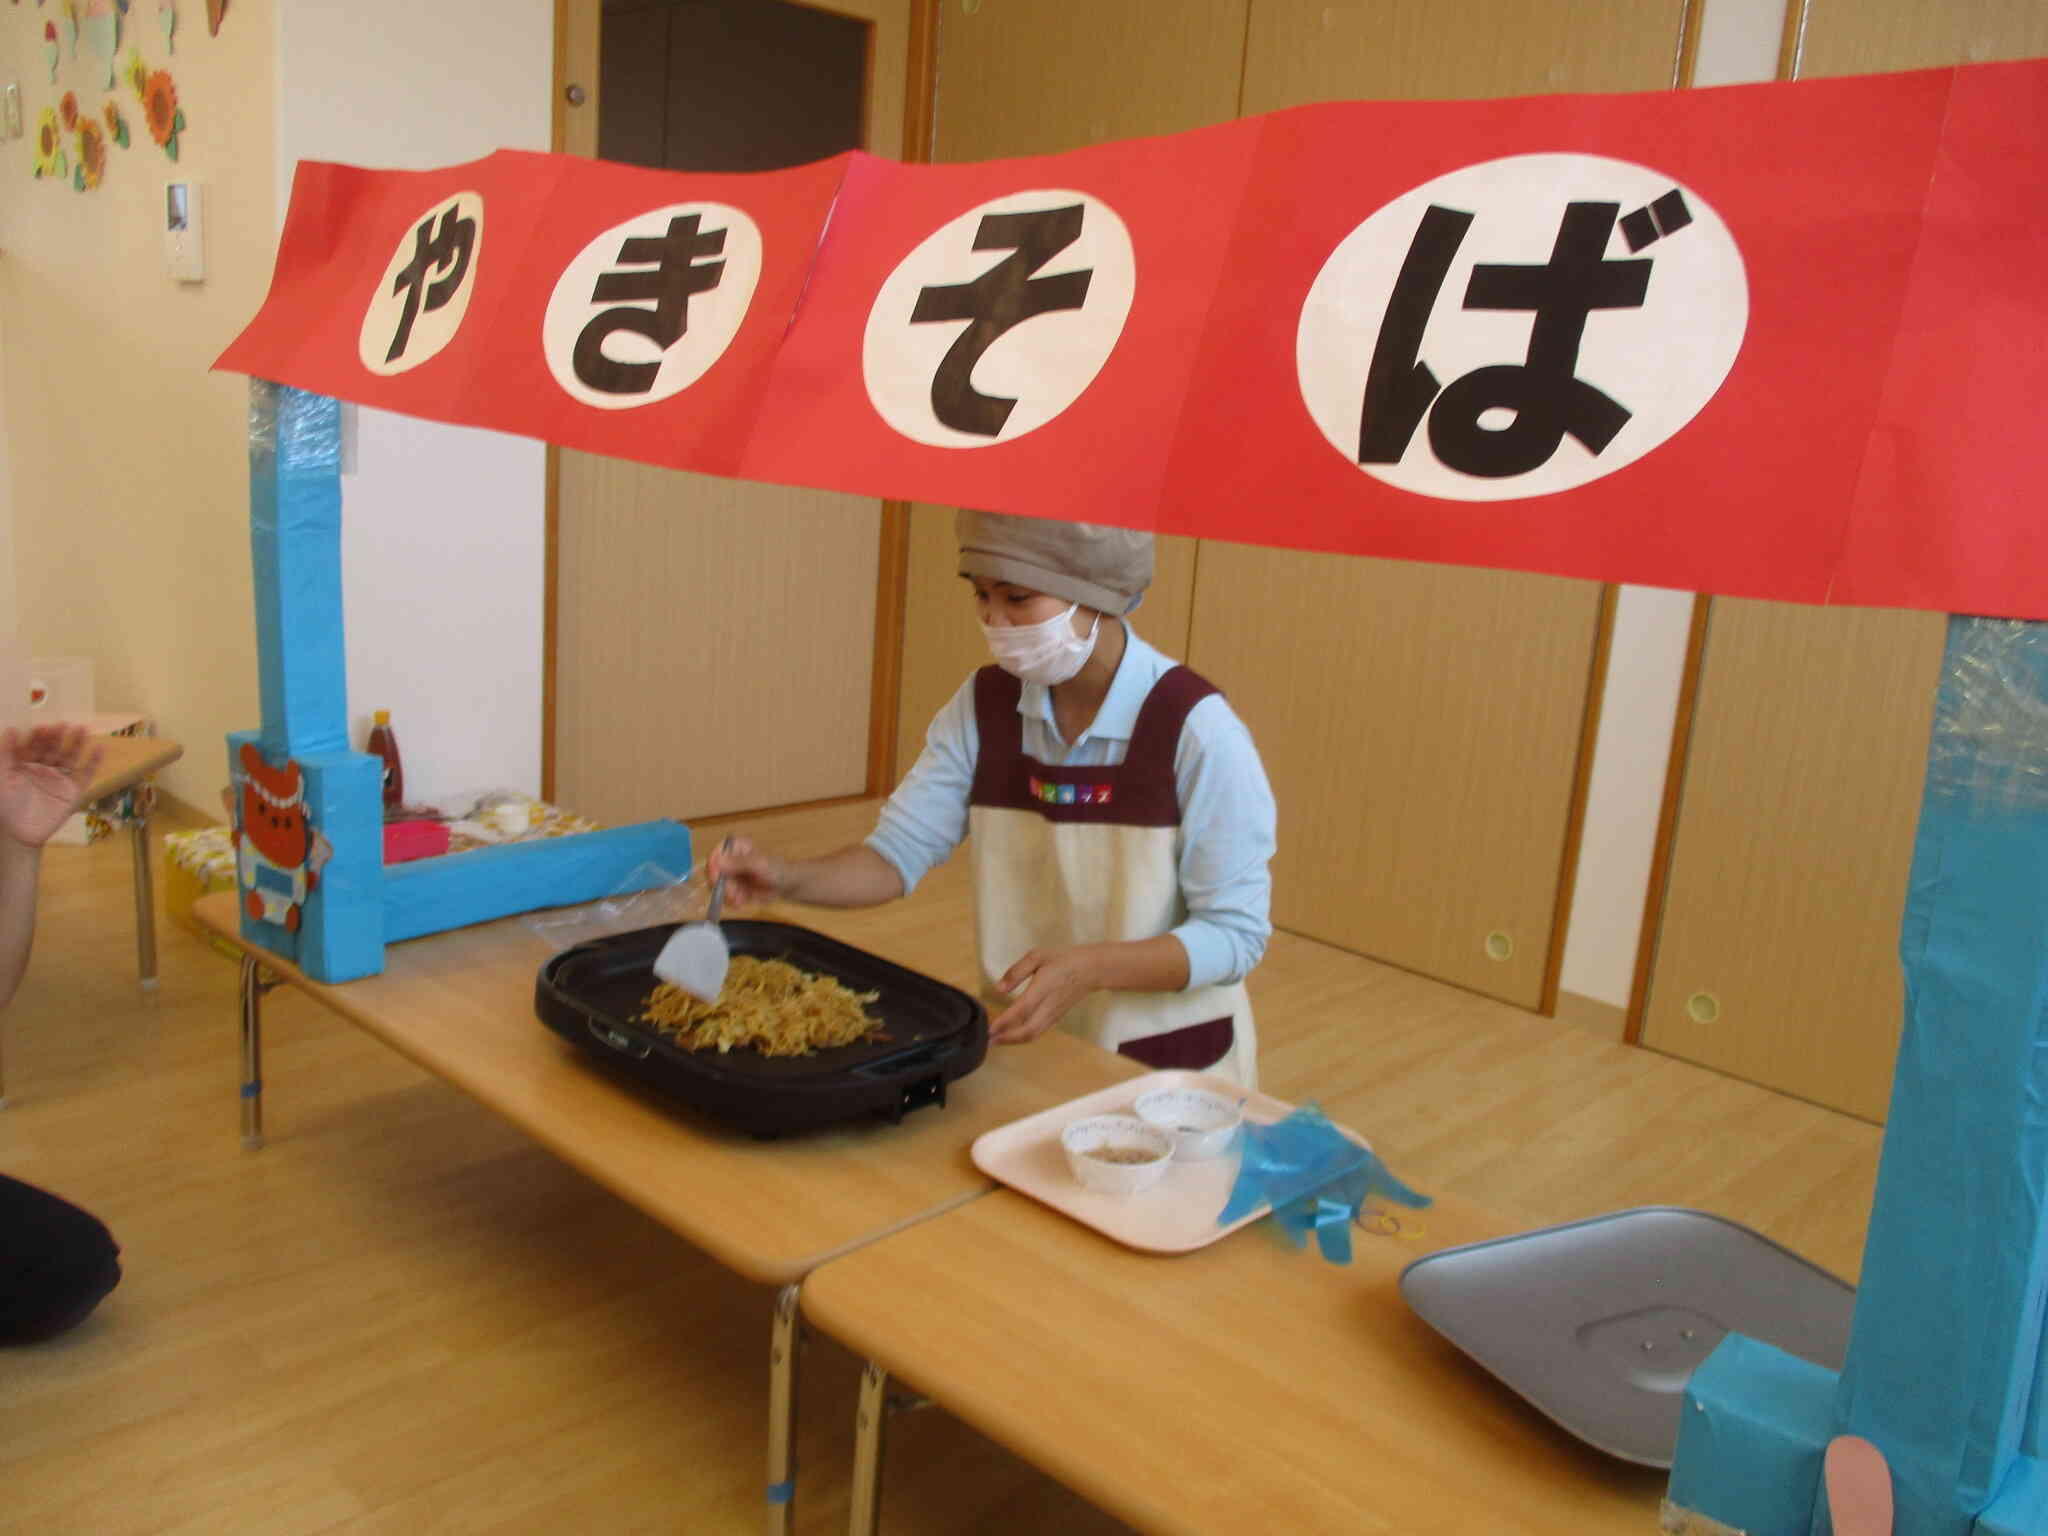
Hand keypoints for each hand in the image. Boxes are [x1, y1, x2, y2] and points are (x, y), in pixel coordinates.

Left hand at [0, 725, 102, 850]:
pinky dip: (93, 762)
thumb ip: (5, 755)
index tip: (42, 727)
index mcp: (26, 765)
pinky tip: (99, 749)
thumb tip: (10, 729)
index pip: (34, 746)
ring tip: (82, 729)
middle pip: (53, 749)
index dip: (38, 737)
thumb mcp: (2, 777)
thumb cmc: (7, 805)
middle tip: (62, 725)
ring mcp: (60, 778)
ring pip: (70, 757)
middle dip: (57, 737)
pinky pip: (86, 774)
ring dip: (76, 743)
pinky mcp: (74, 790)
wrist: (21, 833)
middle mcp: (44, 768)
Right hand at [704, 834, 788, 910]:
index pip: (715, 854)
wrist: (787, 885)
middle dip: (723, 886)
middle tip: (733, 894)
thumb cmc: (777, 869)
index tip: (717, 879)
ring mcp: (730, 874)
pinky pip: (724, 897)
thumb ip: (739, 863)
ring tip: (743, 898)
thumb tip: (719, 861)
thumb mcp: (759, 864)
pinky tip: (743, 900)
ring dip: (729, 896)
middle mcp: (730, 859)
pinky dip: (733, 901)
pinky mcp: (732, 887)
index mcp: (735, 846)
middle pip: (713, 873)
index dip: (713, 868)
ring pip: (717, 888)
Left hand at [989, 946, 1102, 1044]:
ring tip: (995, 1040)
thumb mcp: (1037, 956)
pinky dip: (1023, 1037)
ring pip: (1033, 1034)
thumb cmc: (1063, 960)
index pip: (1022, 1010)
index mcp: (1043, 988)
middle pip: (1028, 1030)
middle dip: (1006, 1038)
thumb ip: (1016, 972)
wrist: (1091, 970)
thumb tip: (999, 988)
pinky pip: (1038, 1032)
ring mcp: (1054, 1014)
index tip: (990, 1028)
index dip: (1005, 1022)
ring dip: (1013, 1041)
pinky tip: (1012, 1035)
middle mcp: (1049, 1005)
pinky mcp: (1056, 1017)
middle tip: (988, 1040)